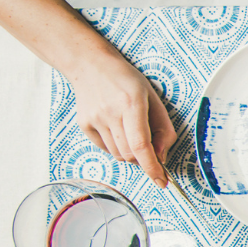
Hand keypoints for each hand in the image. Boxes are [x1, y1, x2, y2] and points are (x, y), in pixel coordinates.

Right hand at [67, 51, 174, 186]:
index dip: (152, 167)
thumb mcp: (153, 99)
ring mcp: (94, 119)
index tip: (161, 181)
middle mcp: (110, 112)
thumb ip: (163, 129)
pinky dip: (115, 146)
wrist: (90, 65)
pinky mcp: (84, 124)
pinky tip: (115, 127)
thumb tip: (162, 157)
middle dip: (143, 158)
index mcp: (131, 104)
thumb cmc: (126, 80)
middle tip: (148, 144)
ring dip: (129, 152)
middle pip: (130, 154)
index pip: (141, 145)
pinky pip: (106, 148)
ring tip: (129, 129)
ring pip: (118, 155)